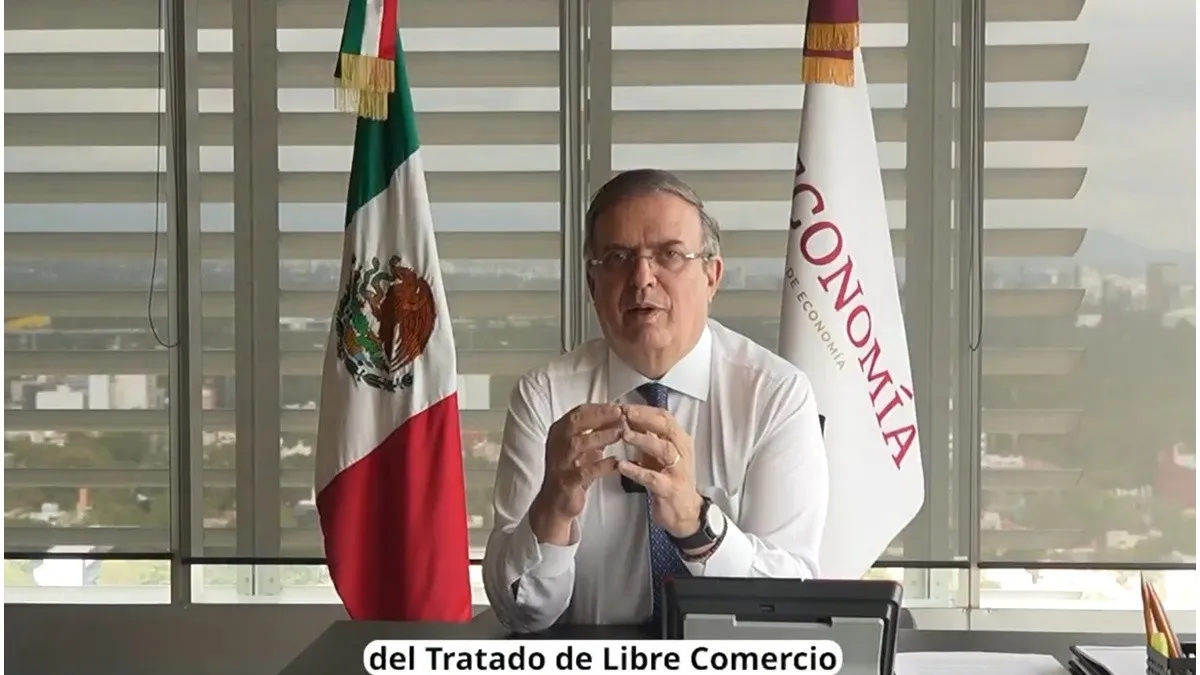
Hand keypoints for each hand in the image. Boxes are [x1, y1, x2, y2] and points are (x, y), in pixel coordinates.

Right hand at [530, 403, 623, 542]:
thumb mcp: (582, 449)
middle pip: (576, 423)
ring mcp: (560, 463)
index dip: (598, 408)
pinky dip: (602, 465)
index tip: (617, 406)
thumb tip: (617, 418)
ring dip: (602, 436)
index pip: (578, 413)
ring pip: (579, 444)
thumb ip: (595, 433)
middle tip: (620, 414)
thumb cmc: (570, 472)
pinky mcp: (566, 481)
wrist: (554, 503)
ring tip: (621, 433)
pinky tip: (616, 462)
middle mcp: (556, 444)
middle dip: (599, 416)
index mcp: (559, 433)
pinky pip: (585, 471)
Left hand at [616, 404, 703, 538]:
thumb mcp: (660, 454)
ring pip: (664, 450)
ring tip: (624, 435)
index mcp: (679, 440)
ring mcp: (678, 470)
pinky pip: (654, 478)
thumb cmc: (670, 478)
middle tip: (624, 414)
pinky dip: (637, 471)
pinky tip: (622, 466)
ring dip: (643, 440)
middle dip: (645, 419)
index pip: (665, 417)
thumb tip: (629, 416)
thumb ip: (649, 436)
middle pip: (667, 428)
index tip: (625, 405)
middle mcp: (682, 452)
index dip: (645, 410)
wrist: (685, 512)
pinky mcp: (670, 489)